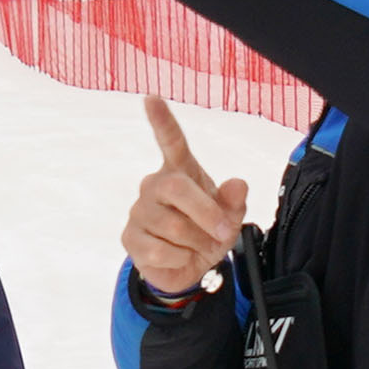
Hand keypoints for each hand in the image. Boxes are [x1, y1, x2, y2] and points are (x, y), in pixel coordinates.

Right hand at [122, 96, 248, 293]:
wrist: (189, 269)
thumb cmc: (207, 233)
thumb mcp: (230, 218)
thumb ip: (235, 202)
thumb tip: (238, 184)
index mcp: (180, 172)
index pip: (170, 142)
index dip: (162, 121)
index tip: (151, 98)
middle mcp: (155, 186)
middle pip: (176, 188)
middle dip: (205, 212)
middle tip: (225, 231)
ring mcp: (139, 211)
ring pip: (173, 227)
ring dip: (197, 243)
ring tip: (196, 246)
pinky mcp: (130, 238)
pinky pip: (161, 252)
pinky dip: (181, 260)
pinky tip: (178, 257)